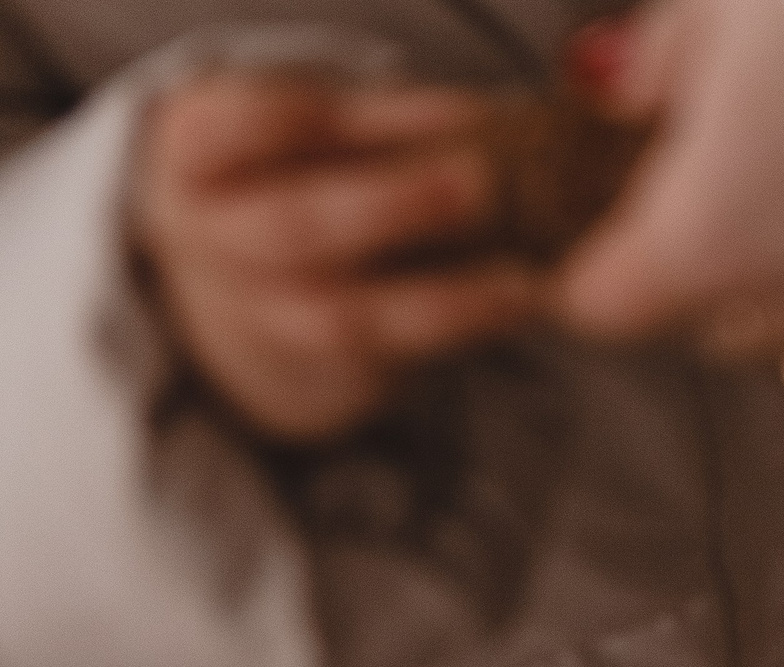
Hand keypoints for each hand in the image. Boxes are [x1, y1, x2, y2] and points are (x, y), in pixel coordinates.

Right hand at [134, 74, 541, 442]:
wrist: (245, 289)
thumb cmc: (294, 178)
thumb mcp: (308, 134)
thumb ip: (377, 124)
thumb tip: (485, 122)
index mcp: (194, 159)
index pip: (238, 131)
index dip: (320, 121)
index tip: (433, 114)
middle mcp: (211, 244)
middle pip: (295, 229)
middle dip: (390, 207)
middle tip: (477, 183)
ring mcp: (257, 317)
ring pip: (344, 318)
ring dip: (442, 300)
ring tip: (520, 283)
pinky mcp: (316, 368)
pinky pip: (387, 357)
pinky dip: (457, 329)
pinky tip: (516, 305)